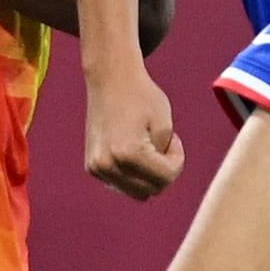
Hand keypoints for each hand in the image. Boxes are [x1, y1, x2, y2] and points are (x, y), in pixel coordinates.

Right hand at [83, 60, 183, 199]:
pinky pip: (121, 183)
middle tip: (163, 145)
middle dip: (162, 171)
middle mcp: (107, 164)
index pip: (165, 178)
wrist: (110, 79)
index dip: (177, 160)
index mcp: (127, 153)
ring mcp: (96, 168)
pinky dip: (132, 174)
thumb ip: (165, 159)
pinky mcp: (92, 167)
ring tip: (148, 147)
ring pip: (135, 191)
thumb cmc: (141, 97)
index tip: (174, 139)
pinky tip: (133, 150)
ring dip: (147, 175)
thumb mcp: (165, 126)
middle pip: (149, 191)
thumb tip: (155, 181)